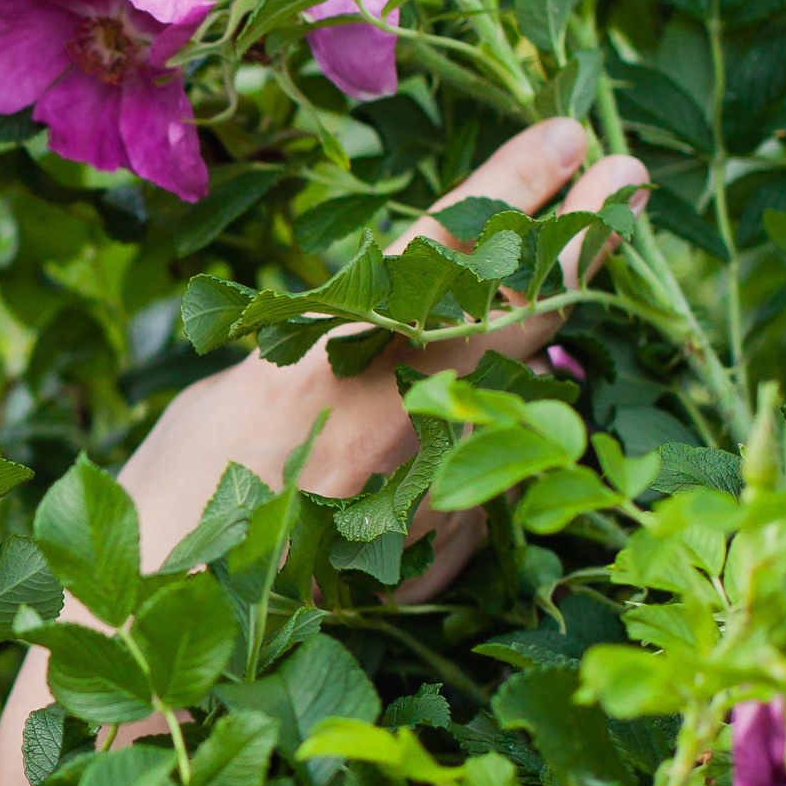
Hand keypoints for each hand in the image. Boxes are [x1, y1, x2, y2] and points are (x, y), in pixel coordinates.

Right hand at [0, 116, 647, 785]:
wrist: (156, 650)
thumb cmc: (160, 513)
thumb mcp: (226, 401)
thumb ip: (311, 365)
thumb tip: (375, 348)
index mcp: (323, 365)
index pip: (444, 254)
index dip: (515, 185)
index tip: (570, 135)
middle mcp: (390, 424)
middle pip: (515, 314)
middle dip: (579, 238)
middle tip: (629, 180)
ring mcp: (423, 497)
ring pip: (507, 402)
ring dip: (534, 343)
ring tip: (554, 287)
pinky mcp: (430, 563)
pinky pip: (468, 494)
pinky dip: (463, 466)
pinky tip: (423, 467)